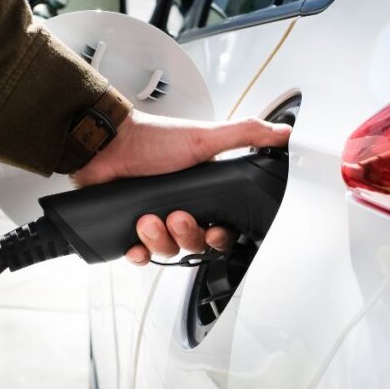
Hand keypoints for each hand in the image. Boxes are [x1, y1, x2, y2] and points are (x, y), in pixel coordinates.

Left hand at [72, 109, 291, 265]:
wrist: (107, 144)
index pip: (222, 228)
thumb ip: (245, 135)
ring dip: (159, 239)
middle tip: (176, 216)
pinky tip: (135, 244)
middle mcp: (180, 208)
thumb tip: (282, 132)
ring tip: (148, 218)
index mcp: (202, 193)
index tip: (214, 230)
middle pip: (195, 244)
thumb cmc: (153, 139)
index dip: (220, 236)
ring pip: (167, 251)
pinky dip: (138, 254)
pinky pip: (140, 256)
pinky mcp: (129, 229)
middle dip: (187, 234)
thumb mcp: (205, 137)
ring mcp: (154, 220)